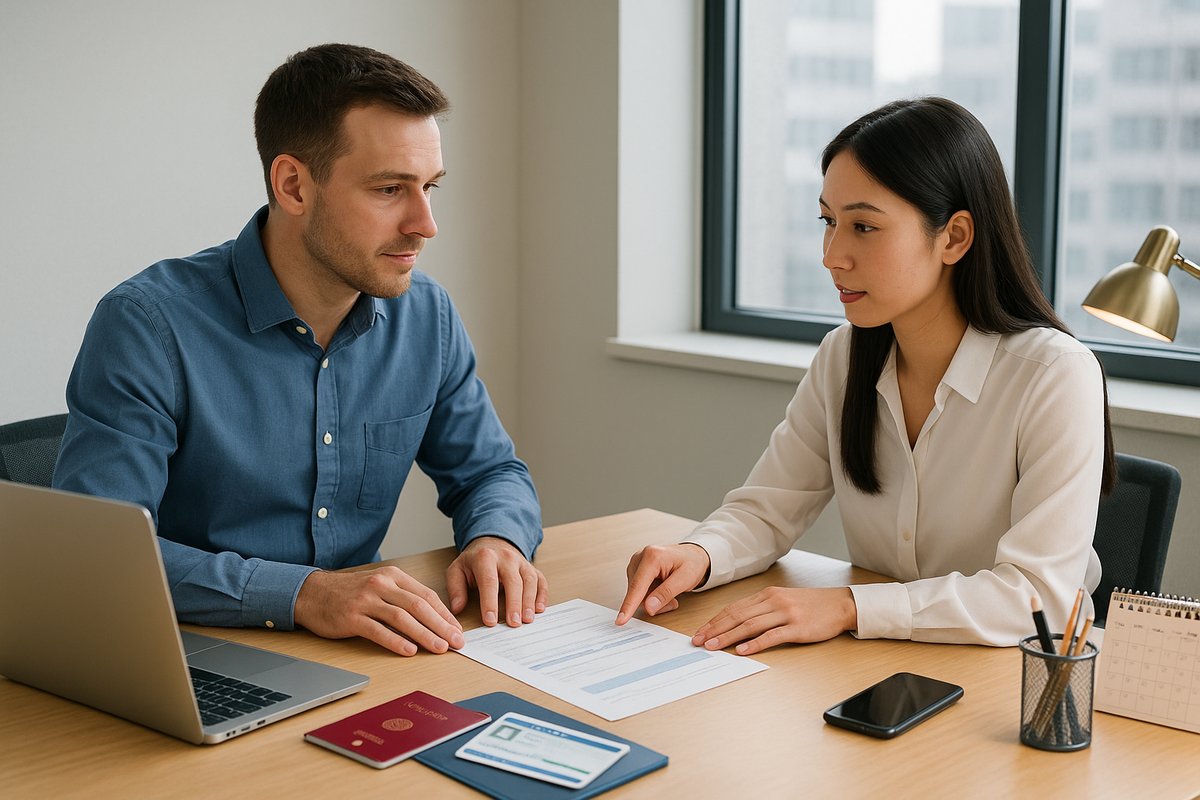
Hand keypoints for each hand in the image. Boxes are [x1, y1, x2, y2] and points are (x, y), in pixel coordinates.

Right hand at [294, 567, 464, 656]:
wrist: (313, 593)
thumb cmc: (350, 592)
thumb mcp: (380, 585)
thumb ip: (403, 597)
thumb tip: (433, 619)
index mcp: (393, 576)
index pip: (427, 595)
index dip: (445, 614)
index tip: (458, 629)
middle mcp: (381, 584)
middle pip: (419, 606)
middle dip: (442, 626)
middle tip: (457, 641)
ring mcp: (366, 600)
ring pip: (402, 618)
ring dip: (424, 635)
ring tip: (440, 648)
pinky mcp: (352, 617)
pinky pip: (378, 631)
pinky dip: (396, 642)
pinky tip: (409, 651)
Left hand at [445, 536, 547, 627]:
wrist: (492, 542)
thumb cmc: (474, 561)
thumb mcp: (457, 570)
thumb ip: (455, 588)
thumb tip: (457, 608)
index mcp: (485, 558)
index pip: (489, 581)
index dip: (490, 602)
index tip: (490, 621)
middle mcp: (506, 558)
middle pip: (513, 581)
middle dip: (514, 604)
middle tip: (513, 623)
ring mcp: (521, 562)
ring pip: (529, 581)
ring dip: (529, 601)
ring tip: (527, 620)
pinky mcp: (532, 568)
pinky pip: (540, 581)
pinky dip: (542, 595)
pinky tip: (540, 609)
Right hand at [615, 543, 710, 624]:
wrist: (693, 556)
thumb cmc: (691, 563)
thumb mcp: (685, 579)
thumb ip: (666, 593)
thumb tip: (648, 607)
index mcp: (652, 556)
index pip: (637, 586)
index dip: (629, 604)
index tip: (621, 619)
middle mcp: (640, 558)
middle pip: (637, 593)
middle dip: (654, 603)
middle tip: (673, 601)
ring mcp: (636, 563)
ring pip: (637, 594)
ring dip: (653, 600)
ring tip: (670, 593)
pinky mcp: (636, 570)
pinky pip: (639, 592)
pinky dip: (651, 596)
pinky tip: (662, 589)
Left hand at [690, 586, 856, 654]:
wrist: (840, 605)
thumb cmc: (810, 605)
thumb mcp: (783, 601)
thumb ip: (762, 610)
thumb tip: (737, 624)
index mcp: (767, 595)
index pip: (734, 608)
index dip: (715, 621)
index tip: (700, 632)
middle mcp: (773, 601)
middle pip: (737, 616)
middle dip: (715, 629)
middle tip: (699, 641)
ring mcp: (785, 614)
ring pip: (750, 625)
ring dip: (728, 637)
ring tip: (713, 646)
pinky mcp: (797, 628)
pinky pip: (772, 636)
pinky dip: (756, 644)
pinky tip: (743, 650)